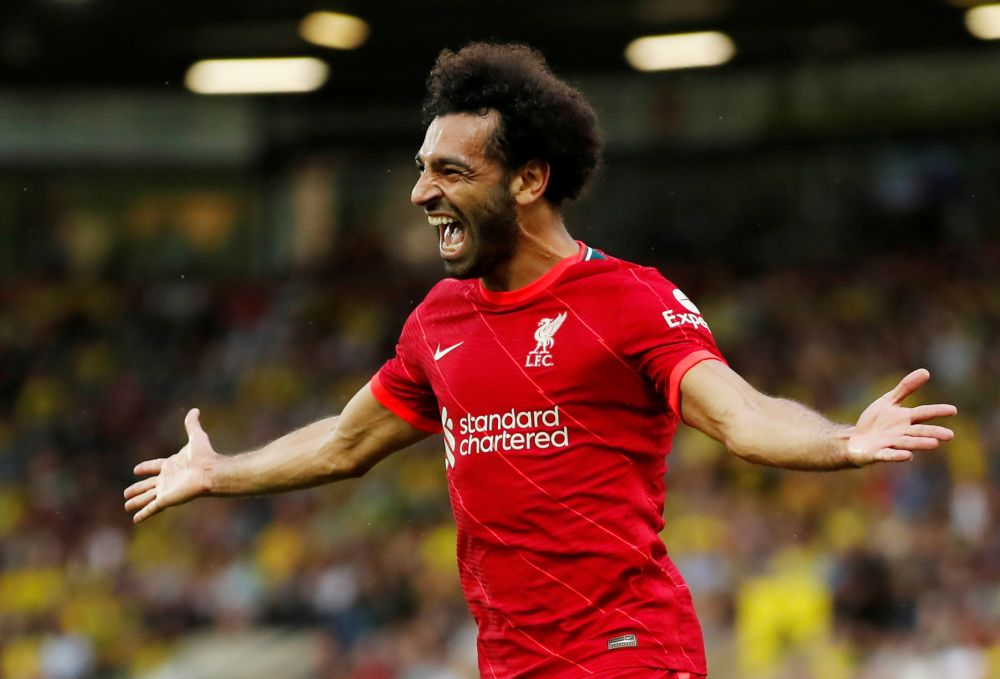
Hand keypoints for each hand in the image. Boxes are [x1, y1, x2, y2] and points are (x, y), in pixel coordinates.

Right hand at [124, 408, 217, 522]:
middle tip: (126, 493)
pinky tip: (135, 520)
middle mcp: (168, 478)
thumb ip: (192, 424)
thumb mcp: (196, 436)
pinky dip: (143, 514)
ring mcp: (166, 490)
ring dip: (136, 501)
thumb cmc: (204, 455)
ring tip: (126, 505)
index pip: (155, 466)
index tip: (136, 469)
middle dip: (137, 488)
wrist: (210, 472)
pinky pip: (151, 508)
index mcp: (172, 465)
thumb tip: (195, 410)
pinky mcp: (166, 499)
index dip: (146, 467)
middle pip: (148, 484)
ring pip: (147, 497)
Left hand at [846, 369, 956, 465]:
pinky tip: (908, 456)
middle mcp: (901, 433)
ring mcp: (890, 444)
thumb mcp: (888, 401)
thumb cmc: (875, 421)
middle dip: (933, 432)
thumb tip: (926, 371)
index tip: (953, 410)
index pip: (923, 413)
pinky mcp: (878, 454)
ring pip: (907, 443)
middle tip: (950, 435)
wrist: (856, 440)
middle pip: (919, 432)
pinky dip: (897, 456)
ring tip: (934, 443)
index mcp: (905, 419)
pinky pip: (888, 455)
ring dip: (920, 443)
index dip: (937, 411)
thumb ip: (905, 388)